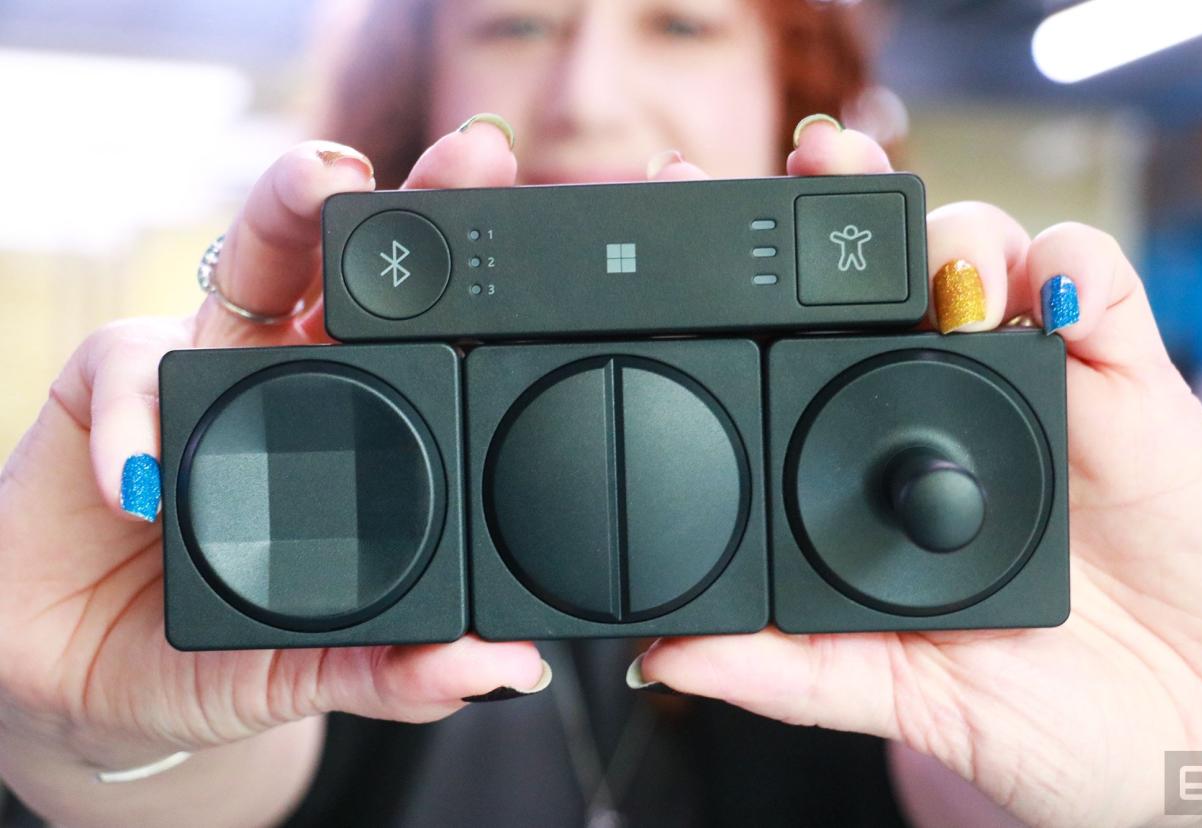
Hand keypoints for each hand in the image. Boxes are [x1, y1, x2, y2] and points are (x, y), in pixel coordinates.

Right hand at [0, 121, 545, 798]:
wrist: (92, 687)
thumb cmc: (215, 657)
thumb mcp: (312, 671)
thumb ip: (398, 674)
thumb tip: (505, 669)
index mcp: (363, 424)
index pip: (428, 342)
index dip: (484, 295)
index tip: (544, 248)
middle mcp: (291, 375)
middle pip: (351, 269)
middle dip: (411, 205)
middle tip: (471, 161)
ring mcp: (202, 369)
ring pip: (248, 264)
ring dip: (285, 213)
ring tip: (321, 181)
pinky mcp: (111, 386)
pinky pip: (128, 370)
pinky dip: (143, 414)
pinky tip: (146, 476)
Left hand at [634, 119, 1201, 826]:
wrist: (1186, 732)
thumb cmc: (1045, 712)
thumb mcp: (903, 692)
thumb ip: (792, 672)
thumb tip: (669, 657)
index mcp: (873, 462)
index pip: (801, 344)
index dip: (752, 281)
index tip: (695, 216)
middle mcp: (945, 408)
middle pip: (889, 273)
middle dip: (848, 200)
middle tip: (811, 163)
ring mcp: (1036, 386)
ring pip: (987, 255)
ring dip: (955, 236)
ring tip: (942, 273)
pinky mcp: (1129, 385)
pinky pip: (1102, 290)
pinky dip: (1075, 273)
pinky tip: (1049, 299)